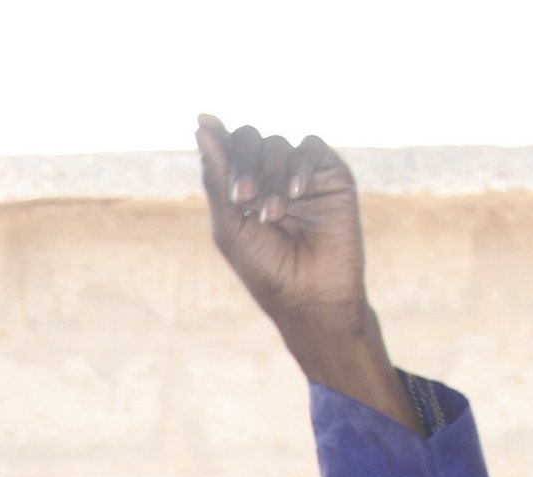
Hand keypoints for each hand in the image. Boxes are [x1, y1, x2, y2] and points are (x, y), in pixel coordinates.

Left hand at [194, 114, 416, 431]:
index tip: (202, 123)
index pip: (226, 150)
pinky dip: (298, 166)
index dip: (216, 137)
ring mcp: (300, 175)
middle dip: (241, 162)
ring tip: (272, 214)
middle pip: (249, 139)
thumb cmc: (266, 270)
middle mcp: (270, 177)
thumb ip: (217, 176)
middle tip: (242, 197)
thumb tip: (201, 124)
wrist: (312, 297)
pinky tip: (296, 194)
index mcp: (242, 189)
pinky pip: (310, 148)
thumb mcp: (230, 225)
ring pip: (276, 144)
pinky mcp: (331, 175)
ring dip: (270, 175)